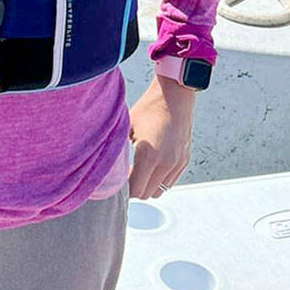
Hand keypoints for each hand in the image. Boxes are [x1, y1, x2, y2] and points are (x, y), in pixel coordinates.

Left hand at [127, 75, 196, 198]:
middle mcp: (166, 163)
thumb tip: (105, 166)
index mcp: (149, 156)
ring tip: (139, 171)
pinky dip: (159, 180)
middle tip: (126, 176)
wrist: (174, 96)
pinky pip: (170, 181)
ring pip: (160, 190)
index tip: (118, 180)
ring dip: (148, 186)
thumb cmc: (148, 108)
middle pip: (147, 194)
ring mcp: (177, 163)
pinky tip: (151, 166)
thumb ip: (117, 150)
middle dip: (134, 189)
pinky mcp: (184, 160)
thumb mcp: (126, 127)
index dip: (124, 190)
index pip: (135, 190)